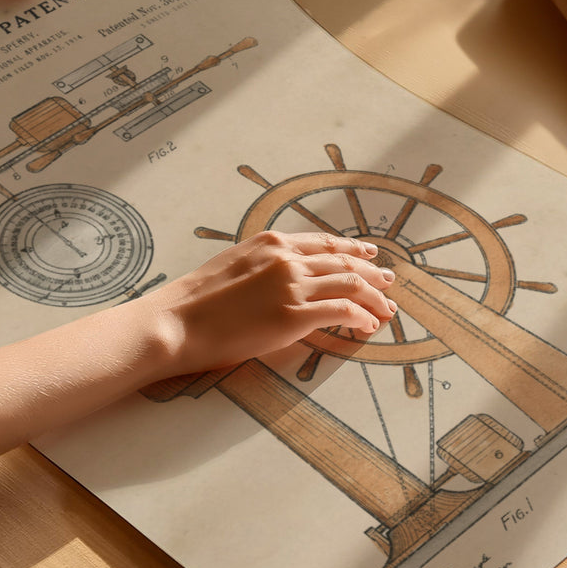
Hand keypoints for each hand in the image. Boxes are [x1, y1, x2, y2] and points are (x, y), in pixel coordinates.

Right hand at [148, 231, 397, 374]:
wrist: (176, 322)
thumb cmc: (194, 301)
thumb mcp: (231, 265)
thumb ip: (261, 265)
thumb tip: (279, 279)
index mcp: (271, 242)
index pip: (323, 242)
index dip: (351, 249)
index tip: (369, 255)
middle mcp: (286, 259)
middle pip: (344, 261)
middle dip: (373, 272)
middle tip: (390, 282)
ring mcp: (292, 286)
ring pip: (352, 284)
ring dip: (375, 297)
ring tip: (387, 309)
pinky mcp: (294, 316)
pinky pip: (343, 312)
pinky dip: (361, 317)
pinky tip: (367, 326)